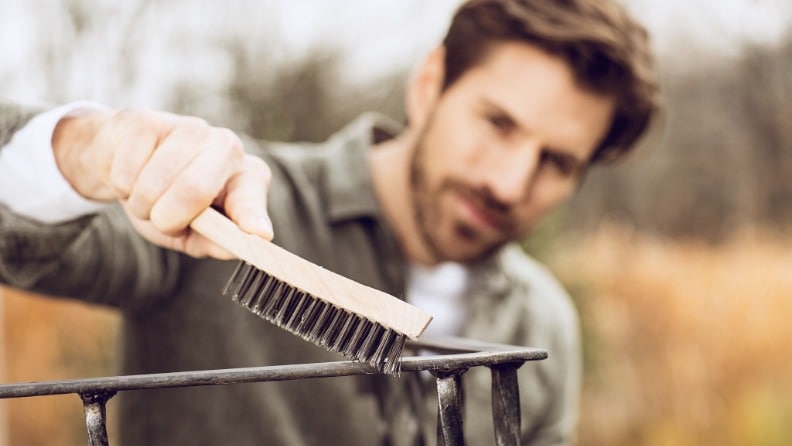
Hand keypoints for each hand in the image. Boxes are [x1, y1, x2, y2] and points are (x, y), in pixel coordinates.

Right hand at [52, 108, 272, 257]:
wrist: (124, 165)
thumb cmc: (167, 204)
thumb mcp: (195, 232)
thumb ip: (216, 242)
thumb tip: (233, 247)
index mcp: (248, 178)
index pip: (250, 200)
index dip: (252, 217)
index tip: (259, 233)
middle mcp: (227, 146)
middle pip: (194, 191)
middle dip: (166, 219)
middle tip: (161, 219)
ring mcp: (190, 128)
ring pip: (152, 187)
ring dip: (140, 206)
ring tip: (146, 195)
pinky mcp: (148, 121)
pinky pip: (126, 174)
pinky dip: (120, 187)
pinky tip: (131, 174)